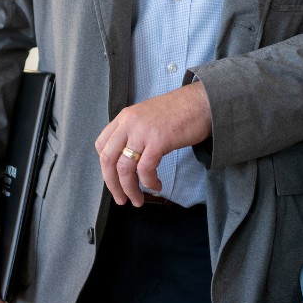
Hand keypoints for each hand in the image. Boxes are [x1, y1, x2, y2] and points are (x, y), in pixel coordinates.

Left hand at [94, 82, 212, 205]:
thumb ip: (133, 134)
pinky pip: (145, 169)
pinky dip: (148, 182)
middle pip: (108, 159)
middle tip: (121, 199)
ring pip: (124, 168)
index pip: (101, 145)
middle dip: (112, 184)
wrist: (201, 102)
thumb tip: (128, 160)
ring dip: (129, 188)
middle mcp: (128, 123)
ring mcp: (142, 131)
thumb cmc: (178, 112)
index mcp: (124, 117)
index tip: (113, 180)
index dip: (105, 167)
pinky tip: (156, 186)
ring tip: (138, 200)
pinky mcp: (158, 140)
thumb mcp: (146, 118)